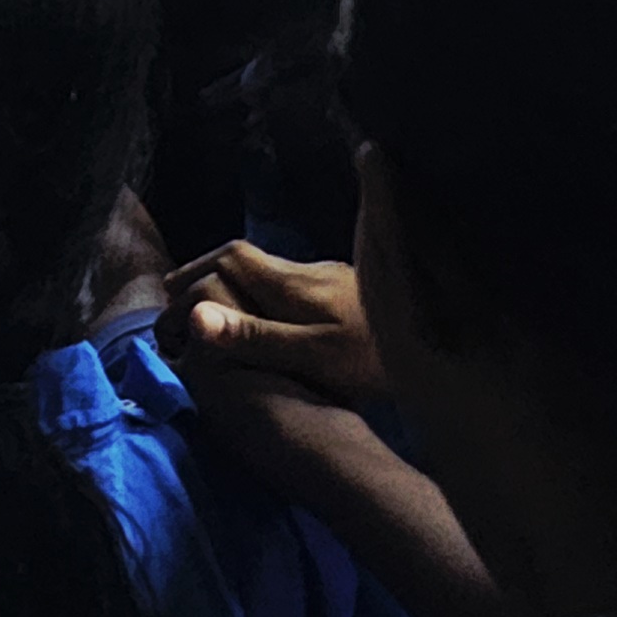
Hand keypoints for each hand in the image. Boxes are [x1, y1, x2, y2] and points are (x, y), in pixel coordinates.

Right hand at [166, 242, 387, 406]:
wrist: (446, 355)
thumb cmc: (377, 359)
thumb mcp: (313, 355)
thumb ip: (254, 335)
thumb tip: (194, 315)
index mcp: (295, 285)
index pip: (233, 257)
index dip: (197, 266)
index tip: (171, 288)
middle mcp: (310, 272)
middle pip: (249, 257)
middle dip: (211, 268)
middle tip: (182, 293)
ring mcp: (333, 280)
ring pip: (273, 270)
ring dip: (239, 281)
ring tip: (220, 307)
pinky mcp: (351, 294)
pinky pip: (294, 285)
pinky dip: (266, 293)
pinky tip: (273, 316)